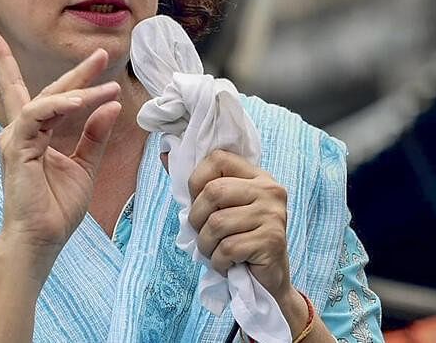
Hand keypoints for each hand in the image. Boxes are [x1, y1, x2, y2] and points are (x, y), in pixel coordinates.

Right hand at [0, 29, 121, 262]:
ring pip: (46, 100)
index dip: (9, 61)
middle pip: (46, 91)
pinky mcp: (17, 148)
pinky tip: (82, 101)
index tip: (0, 35)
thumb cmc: (57, 208)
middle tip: (102, 54)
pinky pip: (38, 116)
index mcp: (31, 134)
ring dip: (77, 88)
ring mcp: (15, 138)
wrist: (42, 240)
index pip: (26, 92)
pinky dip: (61, 106)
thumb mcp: (85, 165)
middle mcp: (19, 132)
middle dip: (75, 72)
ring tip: (107, 81)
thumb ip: (94, 134)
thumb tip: (110, 105)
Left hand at [187, 150, 293, 300]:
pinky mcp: (272, 240)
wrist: (270, 280)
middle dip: (197, 219)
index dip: (197, 181)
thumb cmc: (240, 241)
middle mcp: (269, 190)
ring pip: (217, 223)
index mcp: (257, 176)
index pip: (218, 159)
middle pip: (213, 192)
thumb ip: (199, 184)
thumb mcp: (222, 208)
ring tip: (215, 253)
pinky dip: (219, 262)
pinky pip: (228, 248)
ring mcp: (273, 214)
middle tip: (204, 236)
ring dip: (206, 245)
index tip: (199, 205)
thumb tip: (162, 155)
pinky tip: (228, 265)